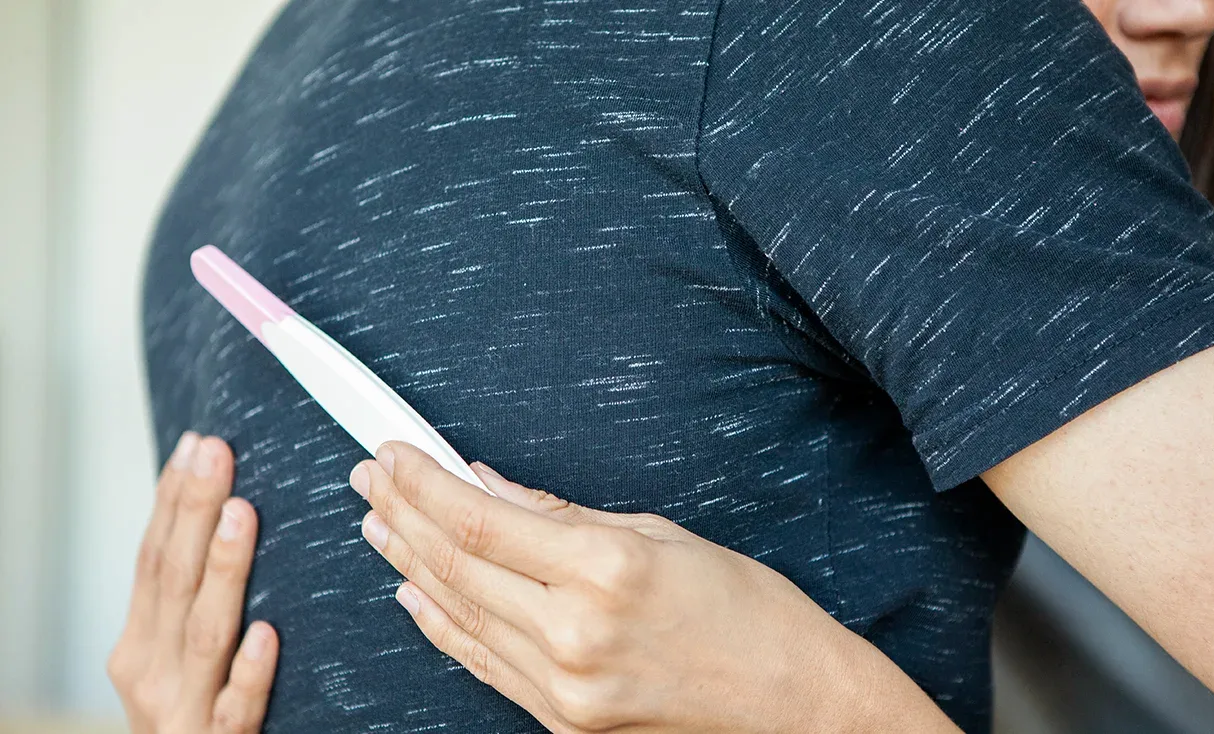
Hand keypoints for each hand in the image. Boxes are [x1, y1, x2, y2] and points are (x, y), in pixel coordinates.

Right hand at [108, 432, 278, 733]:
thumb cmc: (189, 717)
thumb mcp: (171, 657)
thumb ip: (186, 601)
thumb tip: (215, 512)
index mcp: (138, 645)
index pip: (152, 560)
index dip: (172, 502)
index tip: (196, 445)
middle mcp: (150, 673)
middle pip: (173, 580)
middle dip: (193, 512)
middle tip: (218, 453)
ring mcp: (181, 711)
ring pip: (204, 633)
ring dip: (224, 570)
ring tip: (241, 514)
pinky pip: (237, 706)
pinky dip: (250, 670)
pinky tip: (268, 632)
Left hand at [349, 442, 956, 732]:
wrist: (794, 706)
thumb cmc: (750, 614)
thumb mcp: (662, 536)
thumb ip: (564, 516)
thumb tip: (491, 487)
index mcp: (606, 570)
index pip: (479, 518)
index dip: (423, 482)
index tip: (391, 453)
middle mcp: (575, 633)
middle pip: (455, 564)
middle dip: (401, 514)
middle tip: (367, 479)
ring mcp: (564, 689)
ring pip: (458, 615)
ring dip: (408, 565)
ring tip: (377, 524)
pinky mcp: (563, 725)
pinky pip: (483, 664)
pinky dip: (442, 625)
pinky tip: (415, 593)